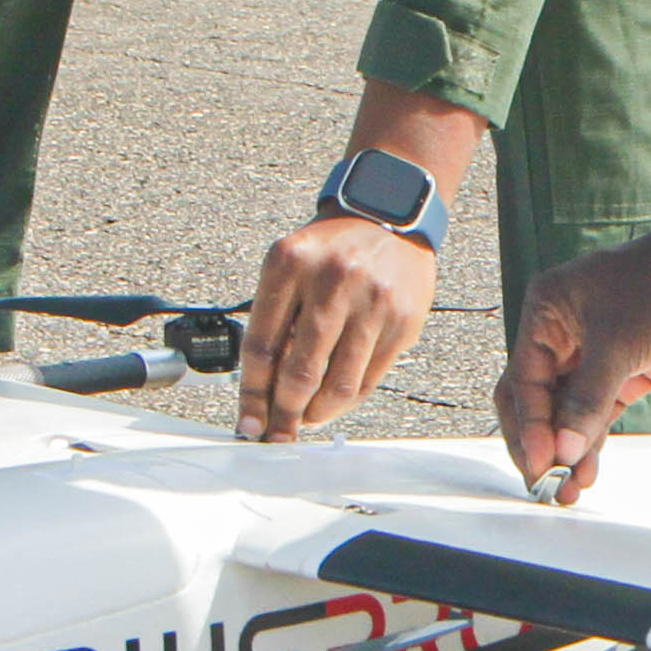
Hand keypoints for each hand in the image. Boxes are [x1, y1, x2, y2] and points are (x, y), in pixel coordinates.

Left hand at [238, 213, 432, 438]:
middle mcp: (331, 280)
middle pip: (299, 371)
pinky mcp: (402, 321)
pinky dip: (347, 400)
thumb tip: (262, 390)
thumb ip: (275, 321)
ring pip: (337, 384)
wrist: (390, 216)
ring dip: (316, 413)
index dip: (251, 393)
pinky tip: (334, 402)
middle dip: (284, 413)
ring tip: (306, 419)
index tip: (248, 421)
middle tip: (277, 434)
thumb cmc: (332, 249)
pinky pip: (368, 379)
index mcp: (289, 263)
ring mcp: (371, 302)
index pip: (261, 345)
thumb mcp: (290, 267)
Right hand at [492, 136, 650, 499]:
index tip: (539, 464)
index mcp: (545, 314)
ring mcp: (591, 356)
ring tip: (566, 492)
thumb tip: (565, 450)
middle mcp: (561, 336)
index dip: (529, 427)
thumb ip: (588, 400)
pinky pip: (595, 414)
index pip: (524, 382)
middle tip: (542, 483)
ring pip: (567, 413)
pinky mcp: (620, 372)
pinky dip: (590, 442)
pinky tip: (587, 471)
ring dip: (566, 451)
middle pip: (535, 402)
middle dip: (539, 444)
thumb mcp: (618, 344)